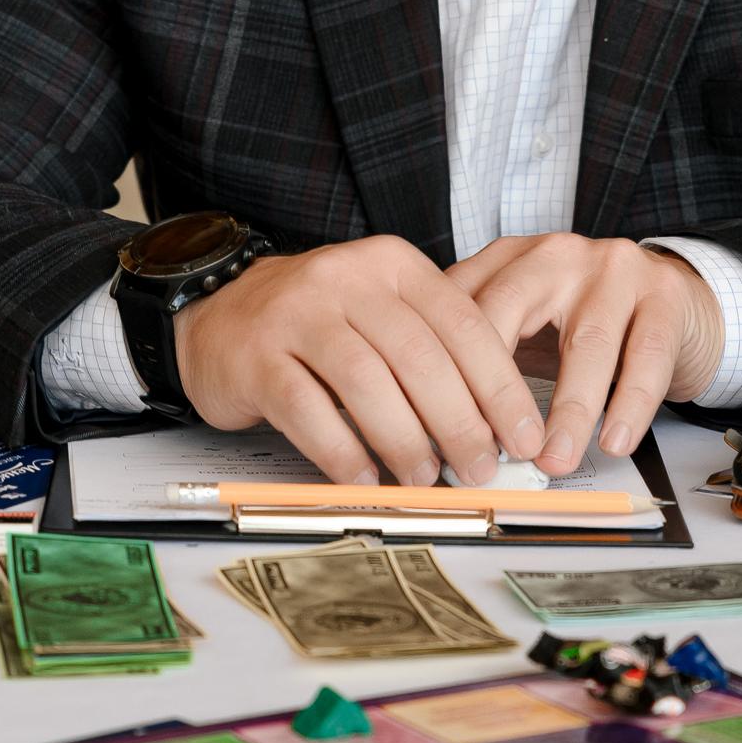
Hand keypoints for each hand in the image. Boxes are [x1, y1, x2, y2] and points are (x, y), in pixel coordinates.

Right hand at [172, 234, 546, 485]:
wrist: (218, 313)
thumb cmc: (317, 323)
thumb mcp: (380, 312)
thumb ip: (432, 354)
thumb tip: (494, 429)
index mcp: (392, 264)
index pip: (463, 324)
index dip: (500, 387)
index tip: (523, 437)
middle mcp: (347, 278)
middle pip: (420, 356)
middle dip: (460, 423)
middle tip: (480, 468)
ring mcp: (297, 313)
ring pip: (366, 382)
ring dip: (403, 440)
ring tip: (424, 478)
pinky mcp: (256, 355)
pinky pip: (306, 409)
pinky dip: (341, 450)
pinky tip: (363, 477)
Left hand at [445, 234, 724, 474]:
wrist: (673, 296)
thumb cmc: (587, 321)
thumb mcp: (527, 326)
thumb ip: (486, 360)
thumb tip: (443, 433)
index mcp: (509, 258)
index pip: (461, 305)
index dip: (445, 369)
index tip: (442, 432)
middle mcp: (556, 254)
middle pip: (511, 310)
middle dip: (495, 387)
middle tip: (490, 450)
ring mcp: (614, 268)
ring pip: (587, 341)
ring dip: (570, 409)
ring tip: (555, 458)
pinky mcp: (665, 294)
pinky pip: (647, 354)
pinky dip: (630, 404)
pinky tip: (615, 440)